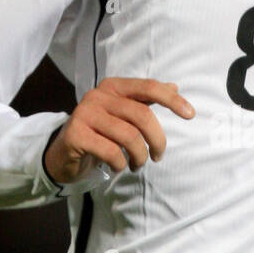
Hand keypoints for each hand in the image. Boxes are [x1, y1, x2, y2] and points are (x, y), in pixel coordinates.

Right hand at [44, 77, 194, 184]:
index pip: (149, 87)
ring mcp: (85, 114)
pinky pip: (111, 152)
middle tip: (158, 156)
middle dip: (158, 140)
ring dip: (139, 157)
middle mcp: (98, 96)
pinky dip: (121, 164)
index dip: (172, 100)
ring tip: (137, 164)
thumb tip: (174, 86)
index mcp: (113, 87)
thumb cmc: (100, 133)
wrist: (63, 152)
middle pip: (142, 116)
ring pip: (129, 137)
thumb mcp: (122, 114)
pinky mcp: (76, 135)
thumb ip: (145, 100)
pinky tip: (118, 166)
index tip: (191, 115)